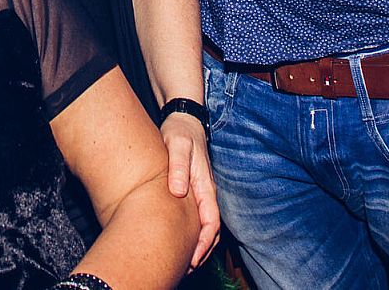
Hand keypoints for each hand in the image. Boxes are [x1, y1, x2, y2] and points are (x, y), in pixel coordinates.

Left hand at [160, 114, 218, 268]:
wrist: (183, 120)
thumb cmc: (179, 132)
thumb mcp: (177, 145)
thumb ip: (178, 167)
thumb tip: (178, 192)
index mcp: (205, 186)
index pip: (211, 222)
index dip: (203, 243)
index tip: (193, 259)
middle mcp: (206, 193)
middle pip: (210, 230)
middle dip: (201, 252)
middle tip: (186, 269)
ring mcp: (200, 193)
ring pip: (204, 226)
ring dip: (197, 245)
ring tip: (183, 262)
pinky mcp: (192, 191)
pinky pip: (196, 218)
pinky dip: (191, 234)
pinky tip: (177, 241)